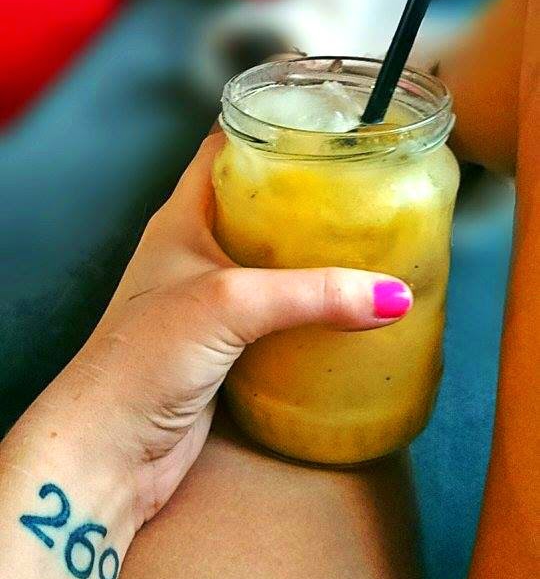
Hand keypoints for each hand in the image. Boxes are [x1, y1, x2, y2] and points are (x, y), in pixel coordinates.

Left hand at [44, 133, 412, 528]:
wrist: (110, 451)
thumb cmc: (140, 361)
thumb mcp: (230, 304)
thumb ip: (313, 293)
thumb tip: (389, 294)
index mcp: (182, 220)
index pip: (225, 151)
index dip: (269, 132)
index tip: (323, 127)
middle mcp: (194, 254)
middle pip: (258, 206)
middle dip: (307, 197)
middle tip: (363, 189)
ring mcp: (210, 302)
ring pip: (271, 264)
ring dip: (313, 258)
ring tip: (369, 245)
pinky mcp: (227, 348)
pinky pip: (277, 316)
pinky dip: (310, 310)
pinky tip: (347, 313)